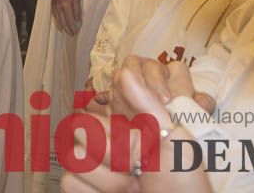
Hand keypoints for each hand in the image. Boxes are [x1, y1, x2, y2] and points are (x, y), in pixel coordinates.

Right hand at [52, 0, 82, 35]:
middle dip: (67, 29)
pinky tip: (59, 22)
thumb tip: (77, 20)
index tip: (76, 32)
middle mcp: (59, 7)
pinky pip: (54, 15)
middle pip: (63, 22)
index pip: (70, 20)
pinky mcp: (52, 3)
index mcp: (66, 6)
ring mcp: (54, 5)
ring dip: (62, 26)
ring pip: (58, 19)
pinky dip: (57, 20)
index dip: (73, 27)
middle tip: (72, 34)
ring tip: (66, 31)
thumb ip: (77, 9)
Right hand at [59, 58, 211, 192]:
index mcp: (127, 130)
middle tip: (138, 170)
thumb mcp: (174, 140)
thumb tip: (126, 73)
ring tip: (134, 189)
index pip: (96, 109)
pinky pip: (69, 184)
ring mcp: (95, 172)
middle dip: (109, 154)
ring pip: (71, 160)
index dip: (110, 128)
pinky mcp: (85, 191)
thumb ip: (148, 106)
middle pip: (77, 133)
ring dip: (107, 180)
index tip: (136, 143)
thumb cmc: (184, 186)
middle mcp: (108, 148)